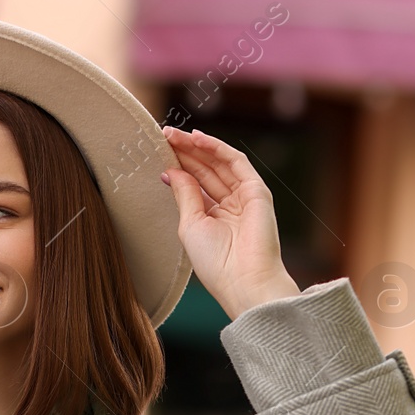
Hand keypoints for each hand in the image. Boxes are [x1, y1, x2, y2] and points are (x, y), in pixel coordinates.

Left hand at [159, 126, 300, 319]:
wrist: (243, 279)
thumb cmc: (215, 261)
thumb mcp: (190, 225)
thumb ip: (184, 195)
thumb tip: (170, 170)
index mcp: (212, 216)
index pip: (194, 183)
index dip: (177, 164)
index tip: (157, 149)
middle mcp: (228, 204)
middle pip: (205, 170)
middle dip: (184, 151)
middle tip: (163, 134)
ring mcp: (244, 196)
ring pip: (219, 163)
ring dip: (198, 146)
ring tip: (174, 134)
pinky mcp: (257, 191)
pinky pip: (236, 162)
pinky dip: (217, 148)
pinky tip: (197, 139)